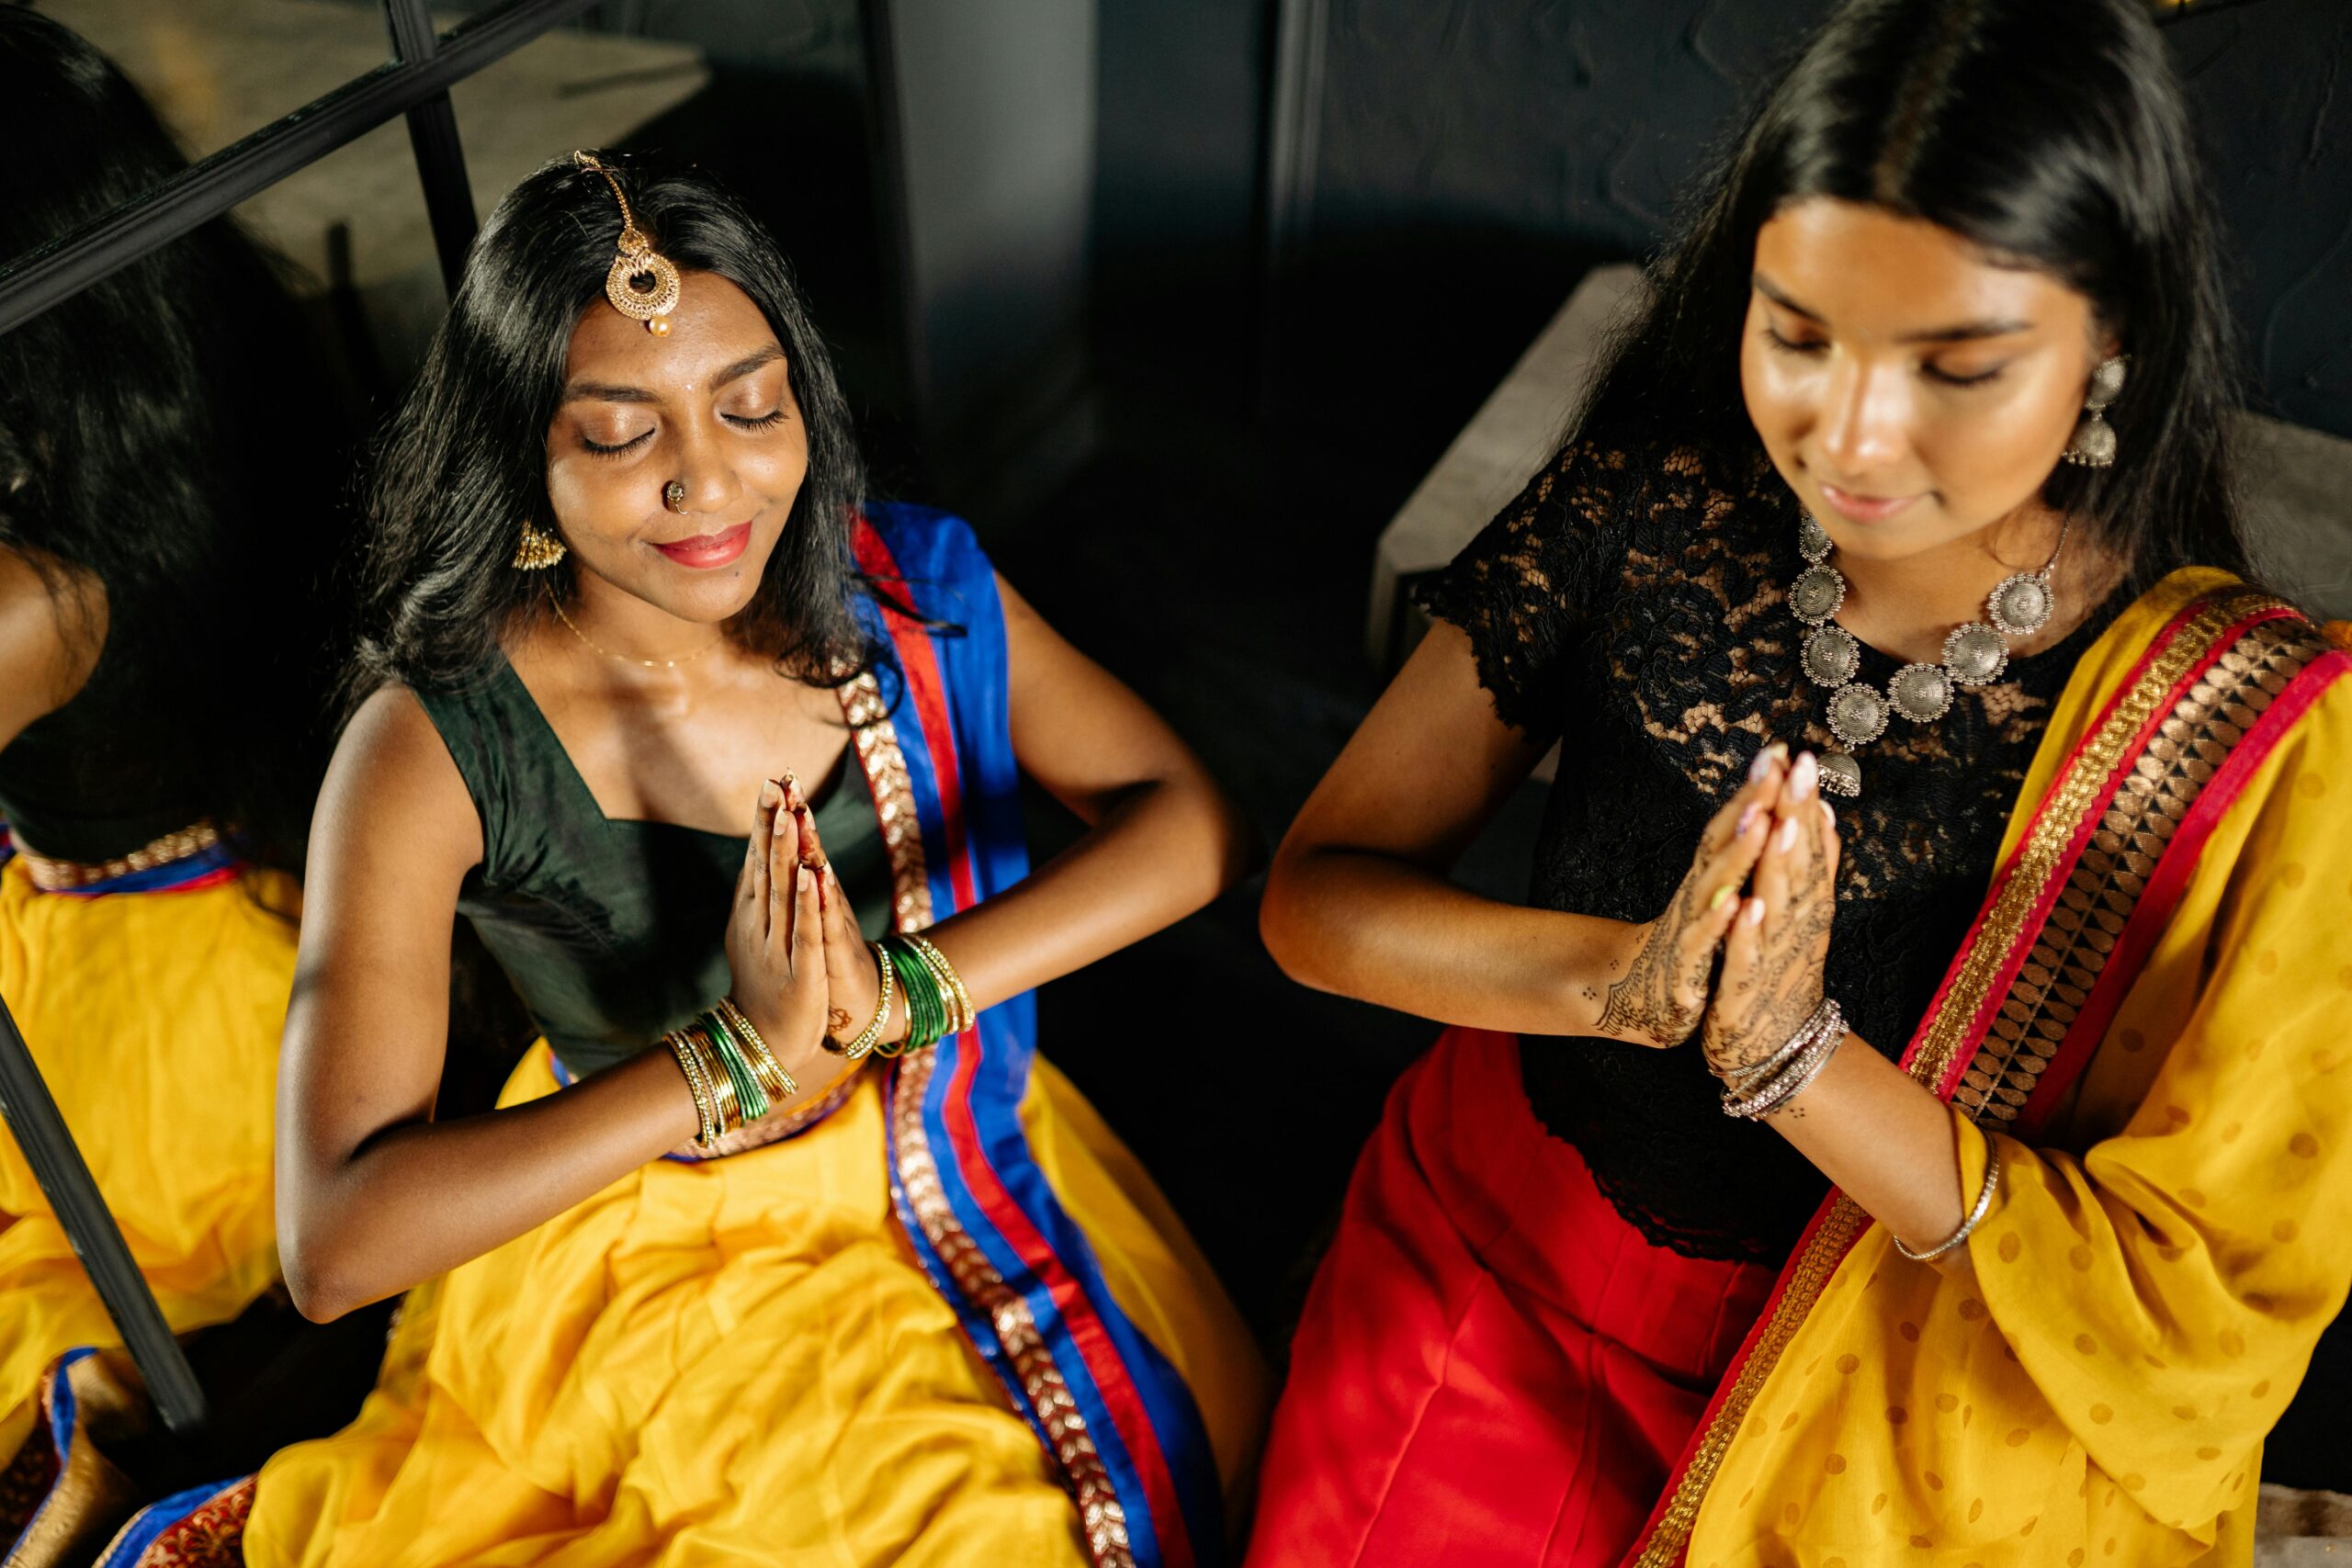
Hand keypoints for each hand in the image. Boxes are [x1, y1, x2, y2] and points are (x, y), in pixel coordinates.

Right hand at [722, 778, 828, 1053]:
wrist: (764, 1042)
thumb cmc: (764, 984)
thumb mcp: (755, 936)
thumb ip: (756, 898)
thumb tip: (755, 858)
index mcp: (750, 915)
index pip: (756, 860)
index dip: (762, 823)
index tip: (770, 784)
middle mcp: (759, 925)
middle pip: (765, 867)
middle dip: (771, 825)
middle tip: (775, 785)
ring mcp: (778, 946)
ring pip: (781, 892)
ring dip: (783, 853)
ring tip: (788, 816)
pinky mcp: (800, 970)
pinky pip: (804, 930)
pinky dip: (806, 902)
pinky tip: (808, 875)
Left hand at [780, 773, 898, 1047]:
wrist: (856, 1005)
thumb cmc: (825, 959)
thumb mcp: (802, 920)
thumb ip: (791, 887)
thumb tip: (777, 852)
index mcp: (810, 895)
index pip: (795, 849)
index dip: (785, 816)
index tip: (773, 779)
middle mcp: (825, 903)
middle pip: (809, 853)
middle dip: (797, 818)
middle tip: (787, 782)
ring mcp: (832, 924)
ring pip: (820, 880)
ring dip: (811, 847)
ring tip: (800, 815)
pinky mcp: (837, 952)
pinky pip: (826, 921)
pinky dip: (820, 898)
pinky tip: (817, 874)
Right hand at [1593, 744, 1784, 1047]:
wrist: (1634, 997)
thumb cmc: (1684, 944)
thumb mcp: (1712, 897)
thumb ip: (1735, 855)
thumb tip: (1765, 807)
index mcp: (1709, 878)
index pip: (1733, 824)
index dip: (1754, 788)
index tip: (1780, 749)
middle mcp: (1696, 893)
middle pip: (1722, 842)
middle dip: (1749, 804)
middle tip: (1773, 768)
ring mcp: (1688, 926)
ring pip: (1713, 885)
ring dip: (1737, 853)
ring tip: (1762, 821)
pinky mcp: (1685, 967)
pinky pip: (1703, 942)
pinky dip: (1718, 923)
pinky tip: (1736, 904)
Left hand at [1703, 749, 1841, 1075]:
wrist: (1775, 1051)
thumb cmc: (1782, 976)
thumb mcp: (1800, 918)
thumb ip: (1813, 867)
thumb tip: (1824, 812)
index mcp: (1806, 909)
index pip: (1810, 848)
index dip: (1807, 803)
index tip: (1805, 756)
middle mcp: (1798, 929)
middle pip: (1801, 866)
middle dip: (1800, 816)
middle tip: (1803, 767)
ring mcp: (1775, 959)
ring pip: (1781, 906)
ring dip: (1783, 864)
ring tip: (1784, 821)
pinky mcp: (1747, 991)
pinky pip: (1748, 957)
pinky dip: (1750, 931)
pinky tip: (1750, 904)